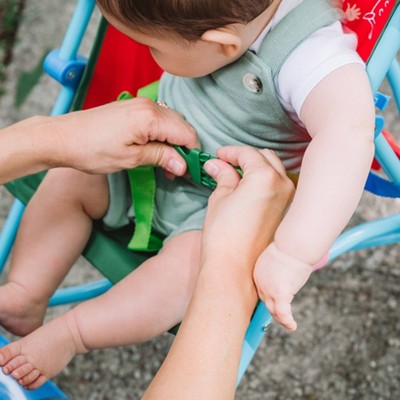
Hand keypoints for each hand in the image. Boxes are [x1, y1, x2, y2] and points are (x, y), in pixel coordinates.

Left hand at [51, 97, 198, 174]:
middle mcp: (148, 105)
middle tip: (175, 171)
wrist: (62, 137)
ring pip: (171, 122)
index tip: (189, 171)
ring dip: (173, 142)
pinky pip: (158, 118)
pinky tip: (154, 148)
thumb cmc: (92, 150)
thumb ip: (161, 157)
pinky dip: (161, 134)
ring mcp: (139, 104)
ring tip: (164, 163)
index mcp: (150, 117)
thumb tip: (183, 165)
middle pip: (181, 126)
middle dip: (183, 148)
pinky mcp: (132, 107)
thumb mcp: (130, 159)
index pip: (187, 134)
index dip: (192, 154)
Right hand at [202, 146, 293, 275]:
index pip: (248, 153)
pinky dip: (266, 182)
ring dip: (258, 168)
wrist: (235, 269)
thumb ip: (223, 176)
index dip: (230, 152)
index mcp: (265, 177)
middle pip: (265, 158)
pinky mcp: (288, 214)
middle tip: (226, 164)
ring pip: (275, 172)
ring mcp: (289, 200)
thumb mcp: (220, 198)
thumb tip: (217, 164)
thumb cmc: (224, 236)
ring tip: (237, 176)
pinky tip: (250, 190)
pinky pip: (279, 187)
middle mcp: (283, 185)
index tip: (218, 155)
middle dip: (245, 157)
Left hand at [254, 243, 312, 330]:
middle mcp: (260, 282)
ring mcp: (269, 289)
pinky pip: (282, 313)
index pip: (261, 290)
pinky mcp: (280, 294)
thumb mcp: (279, 256)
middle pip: (266, 301)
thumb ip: (277, 266)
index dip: (269, 299)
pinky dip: (287, 321)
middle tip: (282, 318)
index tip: (276, 304)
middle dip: (274, 310)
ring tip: (288, 324)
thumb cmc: (291, 247)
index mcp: (258, 272)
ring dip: (281, 319)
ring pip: (273, 309)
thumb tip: (286, 269)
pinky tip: (292, 326)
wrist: (293, 246)